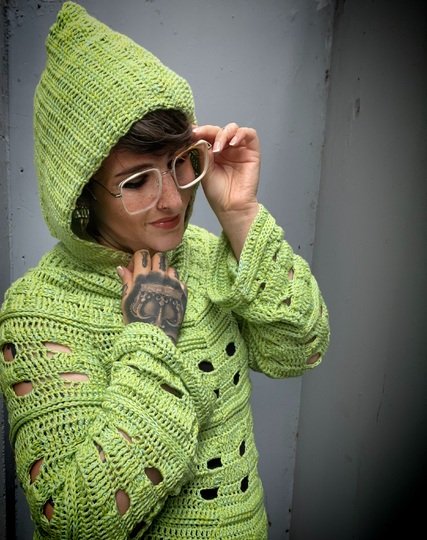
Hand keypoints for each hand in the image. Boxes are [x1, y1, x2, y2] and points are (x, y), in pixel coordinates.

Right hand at [117, 250, 186, 343]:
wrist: (155, 335)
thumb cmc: (136, 319)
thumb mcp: (126, 299)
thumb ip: (126, 281)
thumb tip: (121, 267)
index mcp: (143, 277)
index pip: (143, 254)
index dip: (139, 259)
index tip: (137, 268)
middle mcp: (160, 277)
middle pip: (159, 256)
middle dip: (153, 261)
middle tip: (149, 273)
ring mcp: (173, 284)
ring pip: (171, 267)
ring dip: (165, 272)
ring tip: (159, 284)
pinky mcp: (183, 292)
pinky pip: (180, 280)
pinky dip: (174, 284)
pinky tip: (168, 293)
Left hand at [193, 123, 260, 258]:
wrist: (231, 207)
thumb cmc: (218, 193)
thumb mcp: (204, 169)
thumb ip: (201, 152)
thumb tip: (196, 136)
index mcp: (213, 153)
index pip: (207, 135)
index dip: (200, 131)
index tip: (190, 132)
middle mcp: (226, 149)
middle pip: (219, 130)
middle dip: (209, 131)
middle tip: (200, 135)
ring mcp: (239, 149)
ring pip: (233, 129)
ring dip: (224, 134)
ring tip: (218, 147)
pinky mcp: (252, 151)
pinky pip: (249, 134)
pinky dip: (240, 134)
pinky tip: (232, 143)